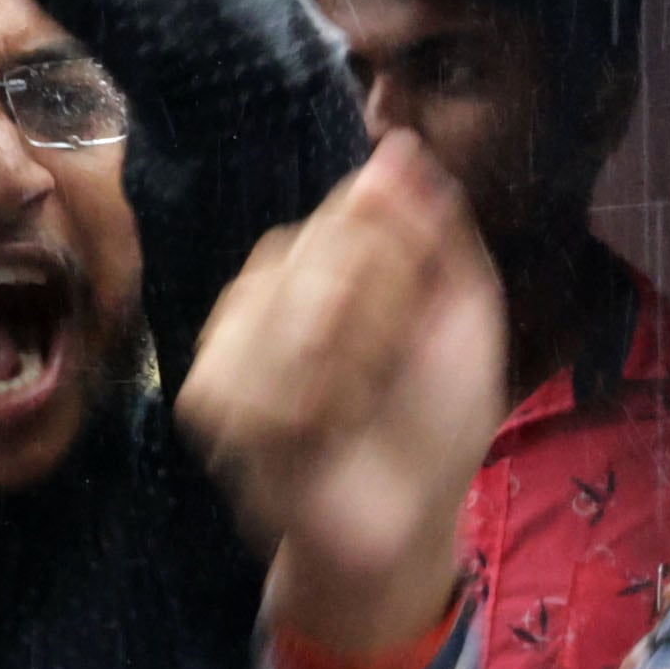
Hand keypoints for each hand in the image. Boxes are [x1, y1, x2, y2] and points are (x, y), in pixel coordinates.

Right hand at [177, 136, 508, 659]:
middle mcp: (265, 290)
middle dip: (376, 309)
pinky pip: (256, 363)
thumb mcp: (462, 316)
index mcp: (324, 264)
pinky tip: (326, 424)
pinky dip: (310, 399)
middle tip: (392, 368)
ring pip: (284, 300)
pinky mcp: (206, 396)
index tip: (420, 312)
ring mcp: (226, 342)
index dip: (393, 257)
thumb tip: (400, 143)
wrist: (401, 525)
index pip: (346, 213)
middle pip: (313, 247)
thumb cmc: (435, 424)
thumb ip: (435, 231)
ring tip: (360, 403)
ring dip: (348, 359)